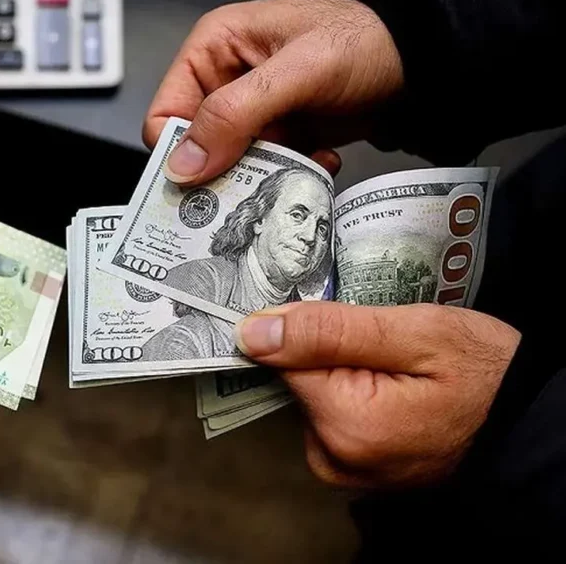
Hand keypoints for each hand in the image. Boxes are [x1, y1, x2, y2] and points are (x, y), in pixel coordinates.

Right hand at [145, 0, 402, 184]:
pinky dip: (288, 175)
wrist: (419, 53)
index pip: (165, 115)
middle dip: (223, 171)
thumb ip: (236, 114)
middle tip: (252, 188)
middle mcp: (224, 82)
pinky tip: (318, 159)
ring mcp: (253, 112)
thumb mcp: (297, 72)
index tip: (203, 184)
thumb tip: (184, 164)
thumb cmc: (363, 40)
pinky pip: (263, 170)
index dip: (178, 153)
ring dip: (261, 177)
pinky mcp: (279, 134)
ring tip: (296, 166)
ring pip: (230, 166)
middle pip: (195, 147)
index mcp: (212, 51)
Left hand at [234, 302, 520, 487]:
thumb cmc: (486, 372)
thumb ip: (328, 331)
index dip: (303, 328)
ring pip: (315, 397)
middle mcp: (333, 457)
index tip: (337, 313)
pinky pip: (335, 418)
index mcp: (342, 423)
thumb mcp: (414, 333)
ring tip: (395, 362)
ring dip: (341, 372)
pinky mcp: (359, 467)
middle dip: (328, 351)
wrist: (531, 423)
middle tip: (384, 339)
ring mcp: (347, 469)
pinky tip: (392, 384)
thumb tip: (252, 332)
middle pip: (297, 379)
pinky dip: (353, 394)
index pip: (281, 359)